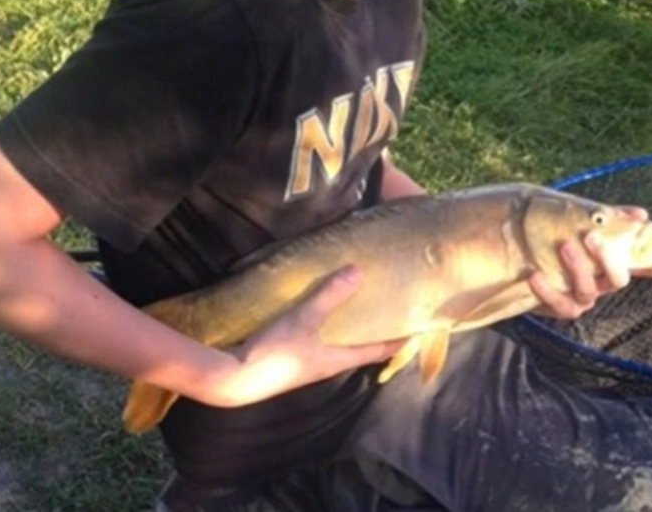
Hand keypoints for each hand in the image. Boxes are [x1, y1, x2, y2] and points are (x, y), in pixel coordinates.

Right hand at [208, 266, 407, 406]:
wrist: (235, 380)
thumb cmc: (276, 352)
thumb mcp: (304, 318)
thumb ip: (329, 295)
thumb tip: (358, 271)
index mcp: (337, 359)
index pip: (377, 351)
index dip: (397, 341)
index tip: (416, 331)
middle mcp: (326, 366)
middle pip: (358, 350)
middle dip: (373, 334)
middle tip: (387, 313)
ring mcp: (306, 366)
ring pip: (336, 347)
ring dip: (348, 333)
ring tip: (355, 311)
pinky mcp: (287, 362)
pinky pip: (315, 345)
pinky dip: (324, 332)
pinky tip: (316, 319)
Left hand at [529, 206, 651, 320]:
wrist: (525, 254)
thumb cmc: (561, 237)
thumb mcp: (582, 224)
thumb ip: (610, 218)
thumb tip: (641, 214)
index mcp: (613, 264)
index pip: (643, 267)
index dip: (651, 263)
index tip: (651, 250)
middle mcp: (602, 284)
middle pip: (617, 279)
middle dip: (607, 259)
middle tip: (591, 236)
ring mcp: (582, 298)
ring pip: (588, 292)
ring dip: (577, 269)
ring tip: (564, 246)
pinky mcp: (560, 307)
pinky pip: (559, 304)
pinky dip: (548, 291)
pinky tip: (536, 274)